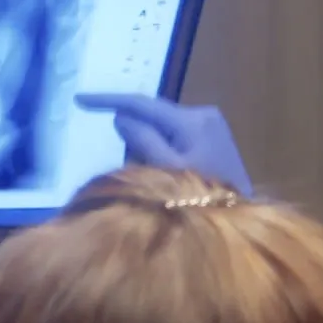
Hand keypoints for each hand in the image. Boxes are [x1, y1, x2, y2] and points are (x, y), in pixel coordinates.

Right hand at [74, 92, 253, 196]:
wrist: (242, 224)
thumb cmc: (202, 200)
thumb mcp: (166, 170)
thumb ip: (142, 140)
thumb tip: (121, 117)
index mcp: (192, 119)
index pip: (143, 103)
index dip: (109, 100)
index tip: (80, 98)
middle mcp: (203, 114)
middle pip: (154, 114)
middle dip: (132, 129)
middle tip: (120, 155)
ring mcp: (211, 126)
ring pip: (164, 126)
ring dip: (147, 141)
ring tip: (146, 172)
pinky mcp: (214, 139)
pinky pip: (176, 136)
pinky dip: (161, 148)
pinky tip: (161, 171)